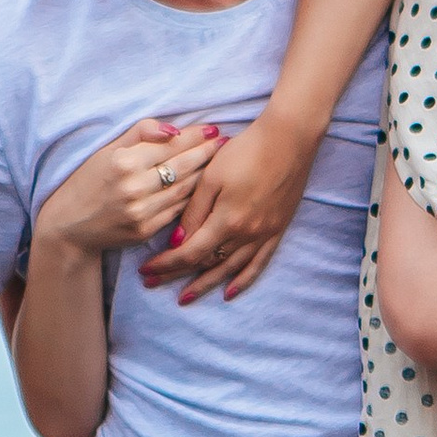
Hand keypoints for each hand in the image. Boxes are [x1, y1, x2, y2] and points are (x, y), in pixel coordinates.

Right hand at [30, 117, 222, 266]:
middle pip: (183, 166)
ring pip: (185, 188)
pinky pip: (178, 209)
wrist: (70, 226)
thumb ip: (140, 134)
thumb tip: (173, 129)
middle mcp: (134, 187)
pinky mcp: (146, 230)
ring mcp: (141, 211)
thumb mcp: (107, 151)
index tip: (213, 129)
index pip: (170, 145)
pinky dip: (193, 196)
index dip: (195, 136)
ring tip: (221, 161)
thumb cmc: (89, 181)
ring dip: (206, 174)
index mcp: (124, 162)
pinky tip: (205, 186)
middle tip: (225, 142)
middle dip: (207, 152)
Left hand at [143, 104, 321, 300]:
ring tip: (185, 296)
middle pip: (206, 264)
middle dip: (177, 275)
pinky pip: (259, 264)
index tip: (147, 269)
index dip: (166, 264)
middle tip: (154, 284)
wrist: (289, 139)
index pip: (189, 253)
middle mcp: (246, 235)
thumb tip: (177, 242)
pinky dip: (243, 280)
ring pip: (229, 269)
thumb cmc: (246, 151)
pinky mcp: (277, 231)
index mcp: (227, 220)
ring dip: (205, 284)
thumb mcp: (212, 177)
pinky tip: (229, 292)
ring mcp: (264, 235)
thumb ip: (193, 211)